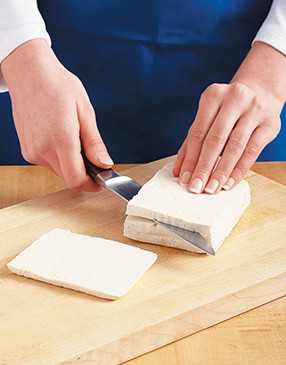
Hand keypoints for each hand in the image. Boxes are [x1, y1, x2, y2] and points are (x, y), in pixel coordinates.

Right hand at [2, 39, 112, 191]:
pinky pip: (49, 164)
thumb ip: (94, 143)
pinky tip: (63, 139)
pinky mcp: (27, 150)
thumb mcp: (85, 111)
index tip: (102, 179)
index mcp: (61, 138)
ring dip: (72, 166)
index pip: (76, 180)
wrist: (29, 73)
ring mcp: (32, 151)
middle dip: (85, 174)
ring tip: (76, 140)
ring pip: (59, 173)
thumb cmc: (59, 86)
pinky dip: (61, 159)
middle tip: (93, 156)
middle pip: (69, 179)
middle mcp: (42, 149)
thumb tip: (105, 164)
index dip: (92, 185)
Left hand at [173, 42, 285, 193]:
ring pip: (234, 147)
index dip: (190, 158)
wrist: (260, 92)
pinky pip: (252, 151)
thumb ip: (190, 143)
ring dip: (221, 171)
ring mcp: (254, 110)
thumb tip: (179, 171)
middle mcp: (234, 99)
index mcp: (213, 96)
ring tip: (212, 188)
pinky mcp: (270, 124)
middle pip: (215, 140)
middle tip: (196, 188)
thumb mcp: (207, 118)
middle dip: (204, 168)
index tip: (185, 179)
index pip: (197, 133)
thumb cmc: (226, 110)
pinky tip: (229, 183)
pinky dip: (239, 170)